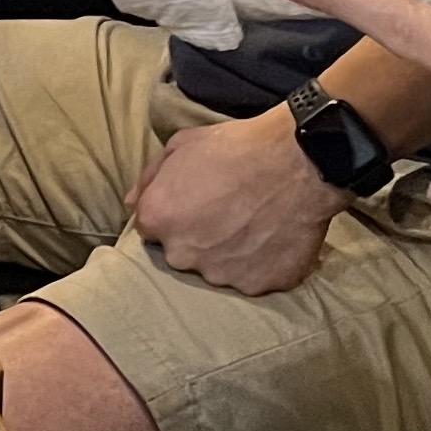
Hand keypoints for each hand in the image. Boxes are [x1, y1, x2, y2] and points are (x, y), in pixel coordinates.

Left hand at [128, 107, 345, 293]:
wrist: (298, 160)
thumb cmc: (236, 147)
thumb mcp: (181, 145)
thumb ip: (149, 178)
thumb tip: (133, 204)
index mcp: (159, 220)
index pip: (151, 229)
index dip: (173, 214)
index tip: (193, 202)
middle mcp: (184, 255)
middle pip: (182, 253)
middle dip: (197, 237)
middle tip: (225, 212)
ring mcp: (223, 275)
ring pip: (218, 270)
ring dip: (229, 253)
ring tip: (252, 223)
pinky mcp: (260, 285)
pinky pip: (254, 278)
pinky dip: (261, 264)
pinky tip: (272, 237)